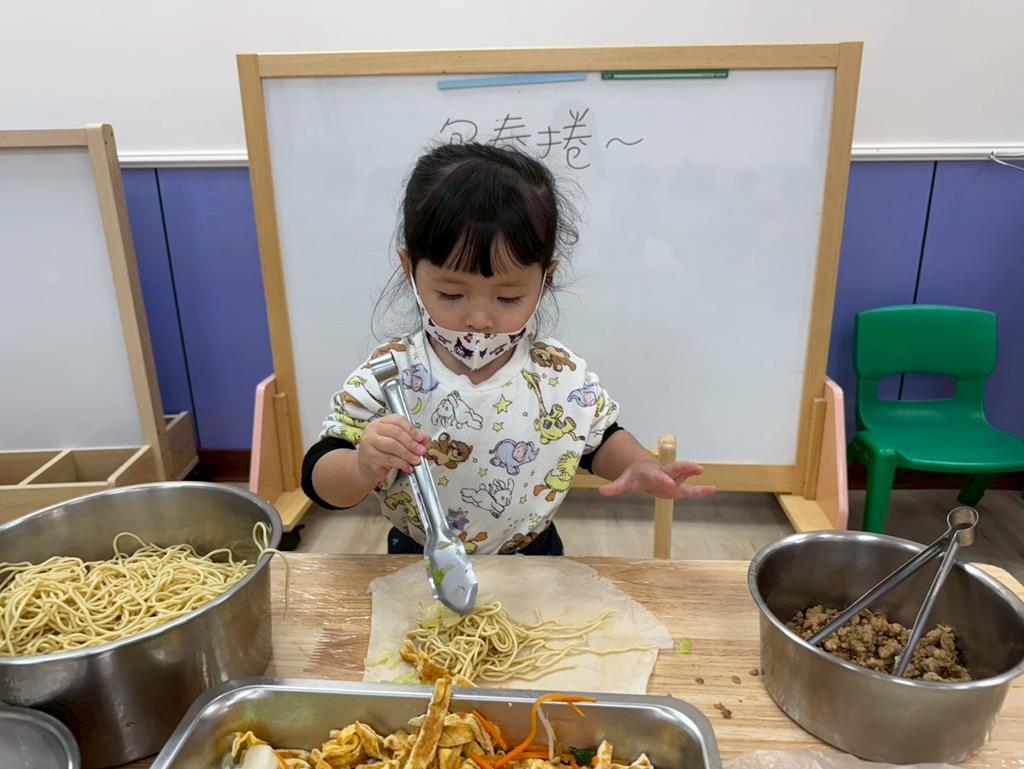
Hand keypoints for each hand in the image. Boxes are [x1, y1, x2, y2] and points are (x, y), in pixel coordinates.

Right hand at [356, 416, 429, 482]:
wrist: (365, 466)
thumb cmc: (382, 452)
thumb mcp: (398, 443)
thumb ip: (411, 439)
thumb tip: (425, 440)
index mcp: (382, 422)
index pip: (399, 421)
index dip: (412, 430)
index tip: (421, 438)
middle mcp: (374, 429)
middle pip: (396, 433)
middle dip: (411, 443)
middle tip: (421, 451)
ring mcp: (370, 442)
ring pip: (393, 446)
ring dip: (408, 454)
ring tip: (416, 460)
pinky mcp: (370, 456)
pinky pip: (389, 459)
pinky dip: (402, 464)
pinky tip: (408, 467)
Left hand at [599, 460, 715, 499]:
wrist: (641, 469)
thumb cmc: (634, 476)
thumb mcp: (624, 482)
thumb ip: (615, 487)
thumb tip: (601, 492)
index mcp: (650, 473)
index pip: (658, 476)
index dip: (663, 479)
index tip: (670, 484)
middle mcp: (664, 473)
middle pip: (675, 469)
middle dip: (684, 469)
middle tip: (696, 467)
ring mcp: (672, 478)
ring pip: (684, 474)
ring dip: (692, 471)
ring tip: (703, 470)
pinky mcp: (678, 486)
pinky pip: (690, 489)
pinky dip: (701, 490)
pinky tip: (713, 489)